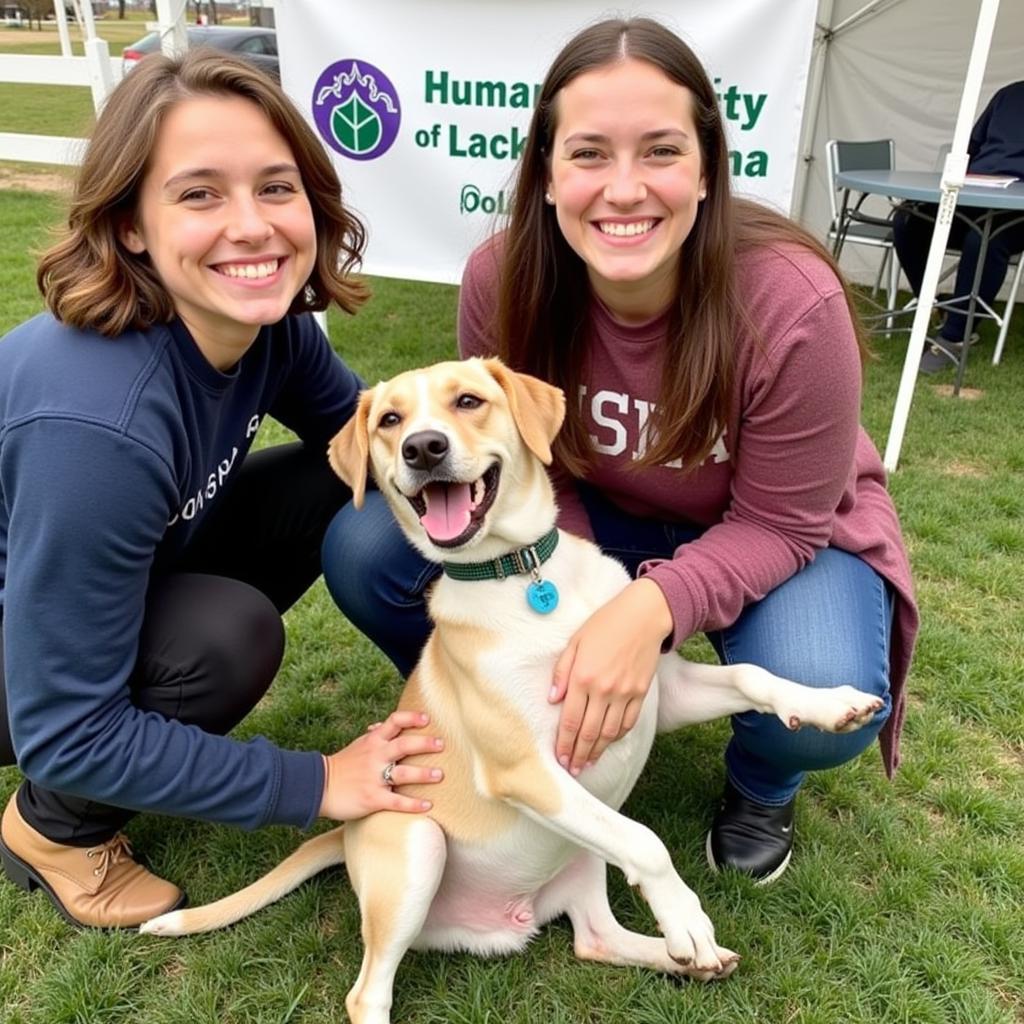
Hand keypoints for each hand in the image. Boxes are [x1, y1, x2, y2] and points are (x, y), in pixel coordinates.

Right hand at [318, 709, 443, 820]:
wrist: (318, 786)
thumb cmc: (342, 765)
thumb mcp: (358, 745)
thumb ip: (375, 736)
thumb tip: (384, 725)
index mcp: (373, 740)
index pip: (394, 721)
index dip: (411, 718)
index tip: (427, 719)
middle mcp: (375, 756)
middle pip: (404, 745)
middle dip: (424, 744)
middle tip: (442, 744)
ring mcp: (374, 778)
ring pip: (403, 773)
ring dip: (423, 774)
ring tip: (439, 774)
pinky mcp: (372, 798)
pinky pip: (396, 801)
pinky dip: (413, 804)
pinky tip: (427, 805)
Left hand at [550, 579, 672, 774]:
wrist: (643, 616)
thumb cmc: (605, 624)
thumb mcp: (575, 641)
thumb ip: (562, 671)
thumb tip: (552, 700)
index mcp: (583, 677)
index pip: (571, 721)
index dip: (564, 743)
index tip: (559, 758)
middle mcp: (603, 689)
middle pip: (589, 732)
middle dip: (579, 755)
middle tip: (572, 769)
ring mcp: (624, 693)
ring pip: (609, 733)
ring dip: (598, 751)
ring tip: (588, 762)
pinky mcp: (641, 693)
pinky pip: (628, 722)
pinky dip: (617, 736)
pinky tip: (608, 742)